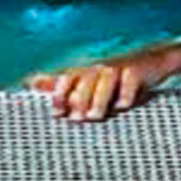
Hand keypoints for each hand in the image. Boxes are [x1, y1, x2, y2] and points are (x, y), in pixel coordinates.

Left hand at [30, 49, 171, 123]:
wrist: (150, 62)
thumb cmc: (112, 80)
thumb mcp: (86, 81)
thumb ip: (59, 84)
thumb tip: (30, 82)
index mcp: (85, 71)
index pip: (67, 78)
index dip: (59, 95)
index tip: (57, 113)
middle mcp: (99, 68)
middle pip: (85, 80)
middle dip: (78, 99)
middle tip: (77, 118)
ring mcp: (119, 69)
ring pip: (105, 79)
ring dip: (99, 99)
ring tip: (95, 116)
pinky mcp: (138, 71)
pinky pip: (130, 80)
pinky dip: (126, 93)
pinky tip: (123, 106)